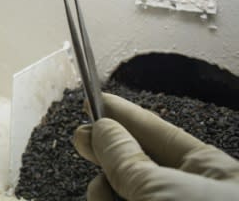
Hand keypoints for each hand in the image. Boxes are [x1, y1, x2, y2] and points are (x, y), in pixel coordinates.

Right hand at [72, 93, 238, 200]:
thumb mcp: (164, 189)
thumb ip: (127, 159)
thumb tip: (101, 129)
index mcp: (210, 171)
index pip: (156, 132)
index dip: (123, 114)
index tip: (95, 100)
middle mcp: (192, 193)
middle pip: (136, 162)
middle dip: (107, 153)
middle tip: (82, 141)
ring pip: (121, 192)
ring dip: (104, 191)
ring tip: (103, 194)